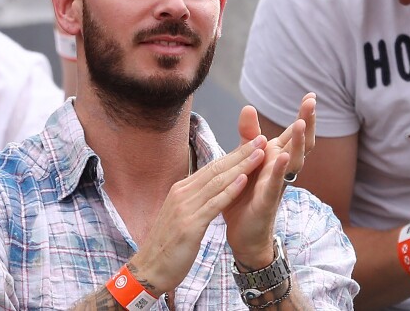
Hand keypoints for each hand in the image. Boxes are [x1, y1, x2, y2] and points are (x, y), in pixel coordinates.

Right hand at [130, 136, 267, 295]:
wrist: (148, 269)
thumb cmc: (167, 245)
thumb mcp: (180, 216)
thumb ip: (194, 200)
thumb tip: (208, 190)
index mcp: (181, 189)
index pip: (212, 167)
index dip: (233, 154)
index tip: (252, 144)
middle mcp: (182, 193)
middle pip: (217, 168)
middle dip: (241, 153)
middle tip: (261, 139)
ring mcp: (185, 208)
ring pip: (218, 182)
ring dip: (241, 166)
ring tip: (259, 154)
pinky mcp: (190, 225)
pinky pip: (214, 204)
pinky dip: (230, 191)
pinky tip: (244, 180)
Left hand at [225, 93, 315, 267]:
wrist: (242, 231)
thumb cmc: (246, 191)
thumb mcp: (245, 157)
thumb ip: (248, 134)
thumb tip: (248, 106)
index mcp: (276, 156)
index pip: (294, 133)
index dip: (304, 116)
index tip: (312, 96)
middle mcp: (281, 168)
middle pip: (301, 143)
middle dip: (307, 123)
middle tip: (312, 103)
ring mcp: (277, 183)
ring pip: (293, 161)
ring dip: (298, 143)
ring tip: (301, 124)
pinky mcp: (268, 200)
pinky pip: (276, 183)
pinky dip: (279, 170)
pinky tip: (283, 157)